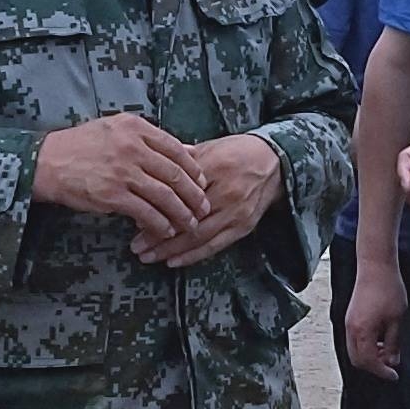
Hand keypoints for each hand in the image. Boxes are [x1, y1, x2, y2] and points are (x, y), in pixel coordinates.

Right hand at [34, 114, 212, 249]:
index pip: (176, 149)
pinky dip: (160, 223)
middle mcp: (133, 148)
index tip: (202, 182)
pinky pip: (146, 212)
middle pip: (176, 174)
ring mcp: (123, 172)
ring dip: (181, 213)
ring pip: (165, 196)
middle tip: (204, 207)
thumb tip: (185, 150)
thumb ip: (148, 138)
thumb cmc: (81, 145)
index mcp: (136, 128)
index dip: (194, 169)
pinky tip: (165, 229)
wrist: (48, 162)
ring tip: (189, 224)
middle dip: (194, 195)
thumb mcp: (115, 128)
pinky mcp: (113, 195)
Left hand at [140, 131, 286, 267]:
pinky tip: (174, 261)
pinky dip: (193, 256)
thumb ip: (181, 161)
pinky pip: (215, 246)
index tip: (136, 214)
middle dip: (158, 236)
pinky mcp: (243, 227)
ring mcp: (236, 212)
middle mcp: (226, 192)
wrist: (274, 162)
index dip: (156, 206)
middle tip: (136, 245)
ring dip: (171, 250)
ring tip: (149, 256)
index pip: (179, 191)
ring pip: (199, 236)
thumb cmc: (238, 152)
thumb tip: (151, 171)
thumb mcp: (209, 147)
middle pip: (187, 219)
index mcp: (215, 167)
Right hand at [344, 251, 406, 378]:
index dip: (382, 372)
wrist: (376, 266)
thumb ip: (393, 343)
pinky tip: (380, 339)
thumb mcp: (397, 319)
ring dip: (369, 356)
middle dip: (373, 367)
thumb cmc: (388, 290)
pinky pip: (354, 340)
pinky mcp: (350, 317)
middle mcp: (351, 329)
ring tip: (387, 351)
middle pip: (357, 360)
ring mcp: (348, 323)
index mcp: (362, 332)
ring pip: (354, 350)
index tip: (395, 375)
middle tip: (390, 365)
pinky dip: (365, 346)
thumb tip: (392, 361)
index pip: (369, 362)